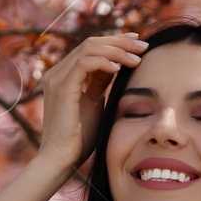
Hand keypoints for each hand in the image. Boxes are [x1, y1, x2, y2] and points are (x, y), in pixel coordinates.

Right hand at [36, 31, 150, 171]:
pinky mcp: (61, 88)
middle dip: (120, 42)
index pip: (92, 47)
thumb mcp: (94, 103)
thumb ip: (101, 83)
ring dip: (117, 50)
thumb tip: (117, 66)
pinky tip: (120, 69)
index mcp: (65, 75)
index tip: (138, 44)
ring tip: (137, 58)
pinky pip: (85, 63)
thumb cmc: (79, 137)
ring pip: (89, 47)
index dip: (116, 42)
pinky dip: (105, 62)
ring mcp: (57, 78)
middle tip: (143, 46)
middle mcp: (57, 72)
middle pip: (91, 42)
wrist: (61, 159)